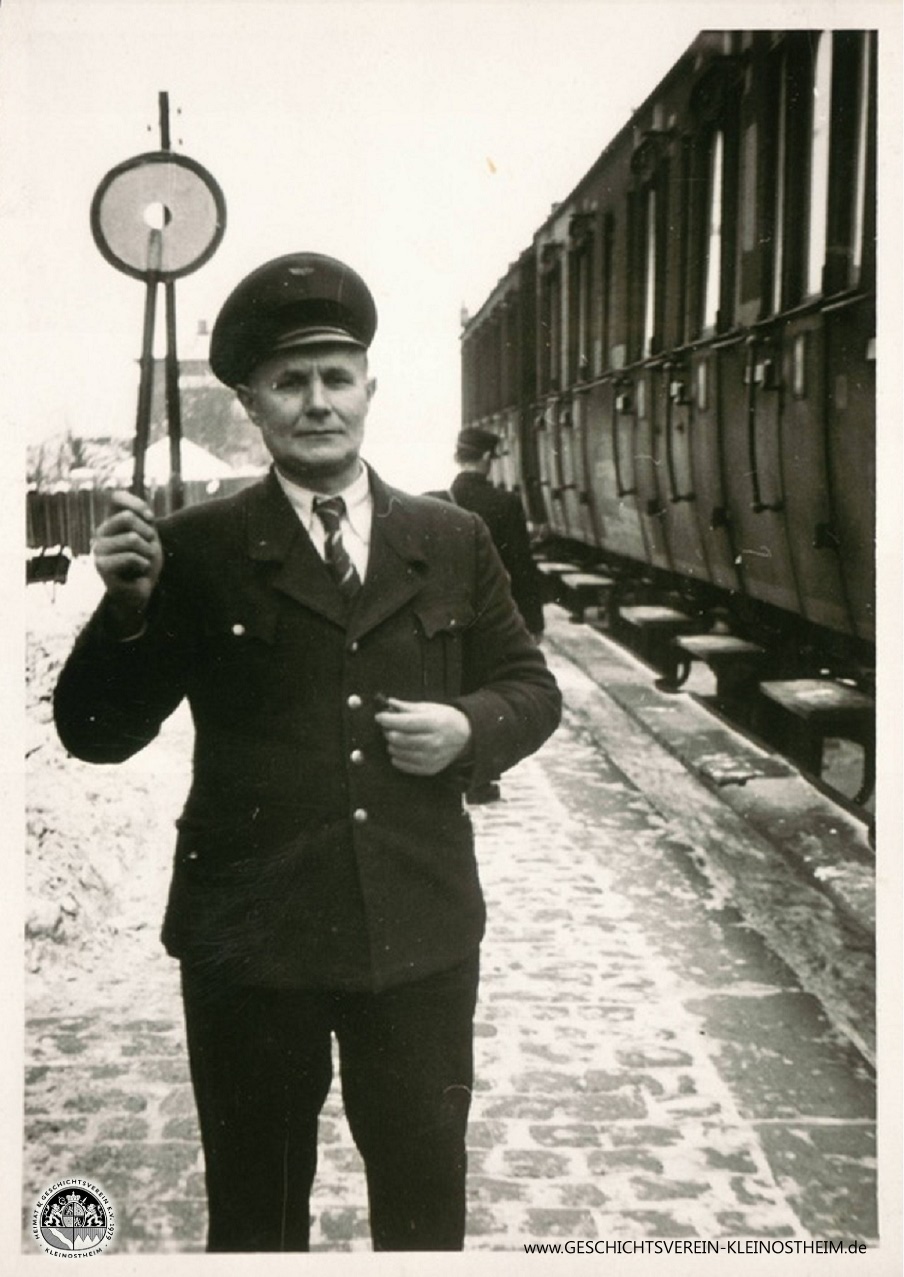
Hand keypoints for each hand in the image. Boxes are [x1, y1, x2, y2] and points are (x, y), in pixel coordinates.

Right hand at [93, 490, 163, 635]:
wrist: (143, 590)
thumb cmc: (146, 560)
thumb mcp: (148, 534)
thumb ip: (142, 516)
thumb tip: (137, 508)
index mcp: (110, 523)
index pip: (118, 498)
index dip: (138, 505)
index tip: (150, 519)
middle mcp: (100, 534)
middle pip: (128, 518)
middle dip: (147, 533)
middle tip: (149, 548)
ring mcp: (99, 551)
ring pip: (132, 538)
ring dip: (147, 552)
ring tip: (144, 562)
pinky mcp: (103, 567)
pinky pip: (131, 557)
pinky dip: (143, 564)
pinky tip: (139, 572)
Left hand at [375, 698, 471, 775]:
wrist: (465, 737)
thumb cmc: (446, 719)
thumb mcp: (430, 708)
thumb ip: (408, 707)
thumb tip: (389, 703)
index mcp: (435, 724)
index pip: (406, 723)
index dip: (389, 720)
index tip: (379, 716)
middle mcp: (434, 742)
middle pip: (400, 739)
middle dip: (388, 732)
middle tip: (387, 727)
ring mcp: (432, 758)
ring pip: (399, 753)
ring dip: (392, 745)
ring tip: (395, 738)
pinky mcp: (429, 769)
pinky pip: (404, 766)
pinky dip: (397, 758)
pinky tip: (400, 750)